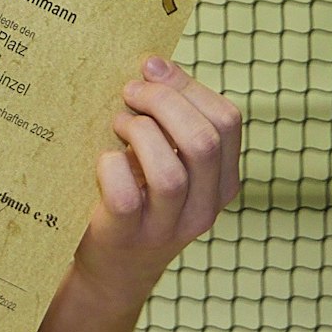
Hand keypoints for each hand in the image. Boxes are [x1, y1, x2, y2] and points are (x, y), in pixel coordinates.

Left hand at [75, 56, 241, 292]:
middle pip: (202, 141)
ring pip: (170, 173)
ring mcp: (167, 228)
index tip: (151, 67)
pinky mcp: (127, 237)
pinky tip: (104, 159)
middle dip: (162, 102)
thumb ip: (169, 120)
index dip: (188, 85)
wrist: (112, 268)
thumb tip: (152, 64)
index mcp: (222, 181)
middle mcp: (204, 207)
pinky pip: (124, 197)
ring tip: (118, 125)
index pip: (227, 121)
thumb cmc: (136, 196)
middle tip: (128, 92)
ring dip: (139, 134)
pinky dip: (111, 167)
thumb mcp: (166, 159)